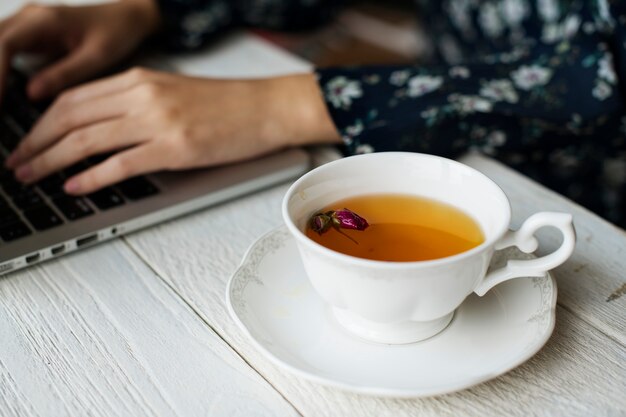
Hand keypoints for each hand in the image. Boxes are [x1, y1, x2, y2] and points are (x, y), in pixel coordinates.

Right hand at [0, 0, 159, 100]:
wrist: (127, 18)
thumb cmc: (117, 34)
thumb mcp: (97, 57)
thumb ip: (66, 74)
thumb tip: (32, 94)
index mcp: (46, 20)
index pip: (5, 44)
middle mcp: (29, 18)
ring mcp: (25, 24)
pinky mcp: (27, 34)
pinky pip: (1, 49)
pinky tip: (1, 94)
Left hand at [6, 68, 340, 193]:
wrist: (266, 108)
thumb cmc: (226, 105)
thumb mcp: (172, 94)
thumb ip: (135, 105)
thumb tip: (101, 130)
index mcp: (139, 80)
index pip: (74, 98)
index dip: (41, 122)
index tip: (27, 141)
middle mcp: (142, 96)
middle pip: (70, 117)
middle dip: (35, 143)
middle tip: (16, 164)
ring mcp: (158, 121)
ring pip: (87, 139)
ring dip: (51, 161)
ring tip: (32, 178)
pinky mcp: (175, 148)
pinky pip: (121, 163)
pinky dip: (91, 177)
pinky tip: (74, 187)